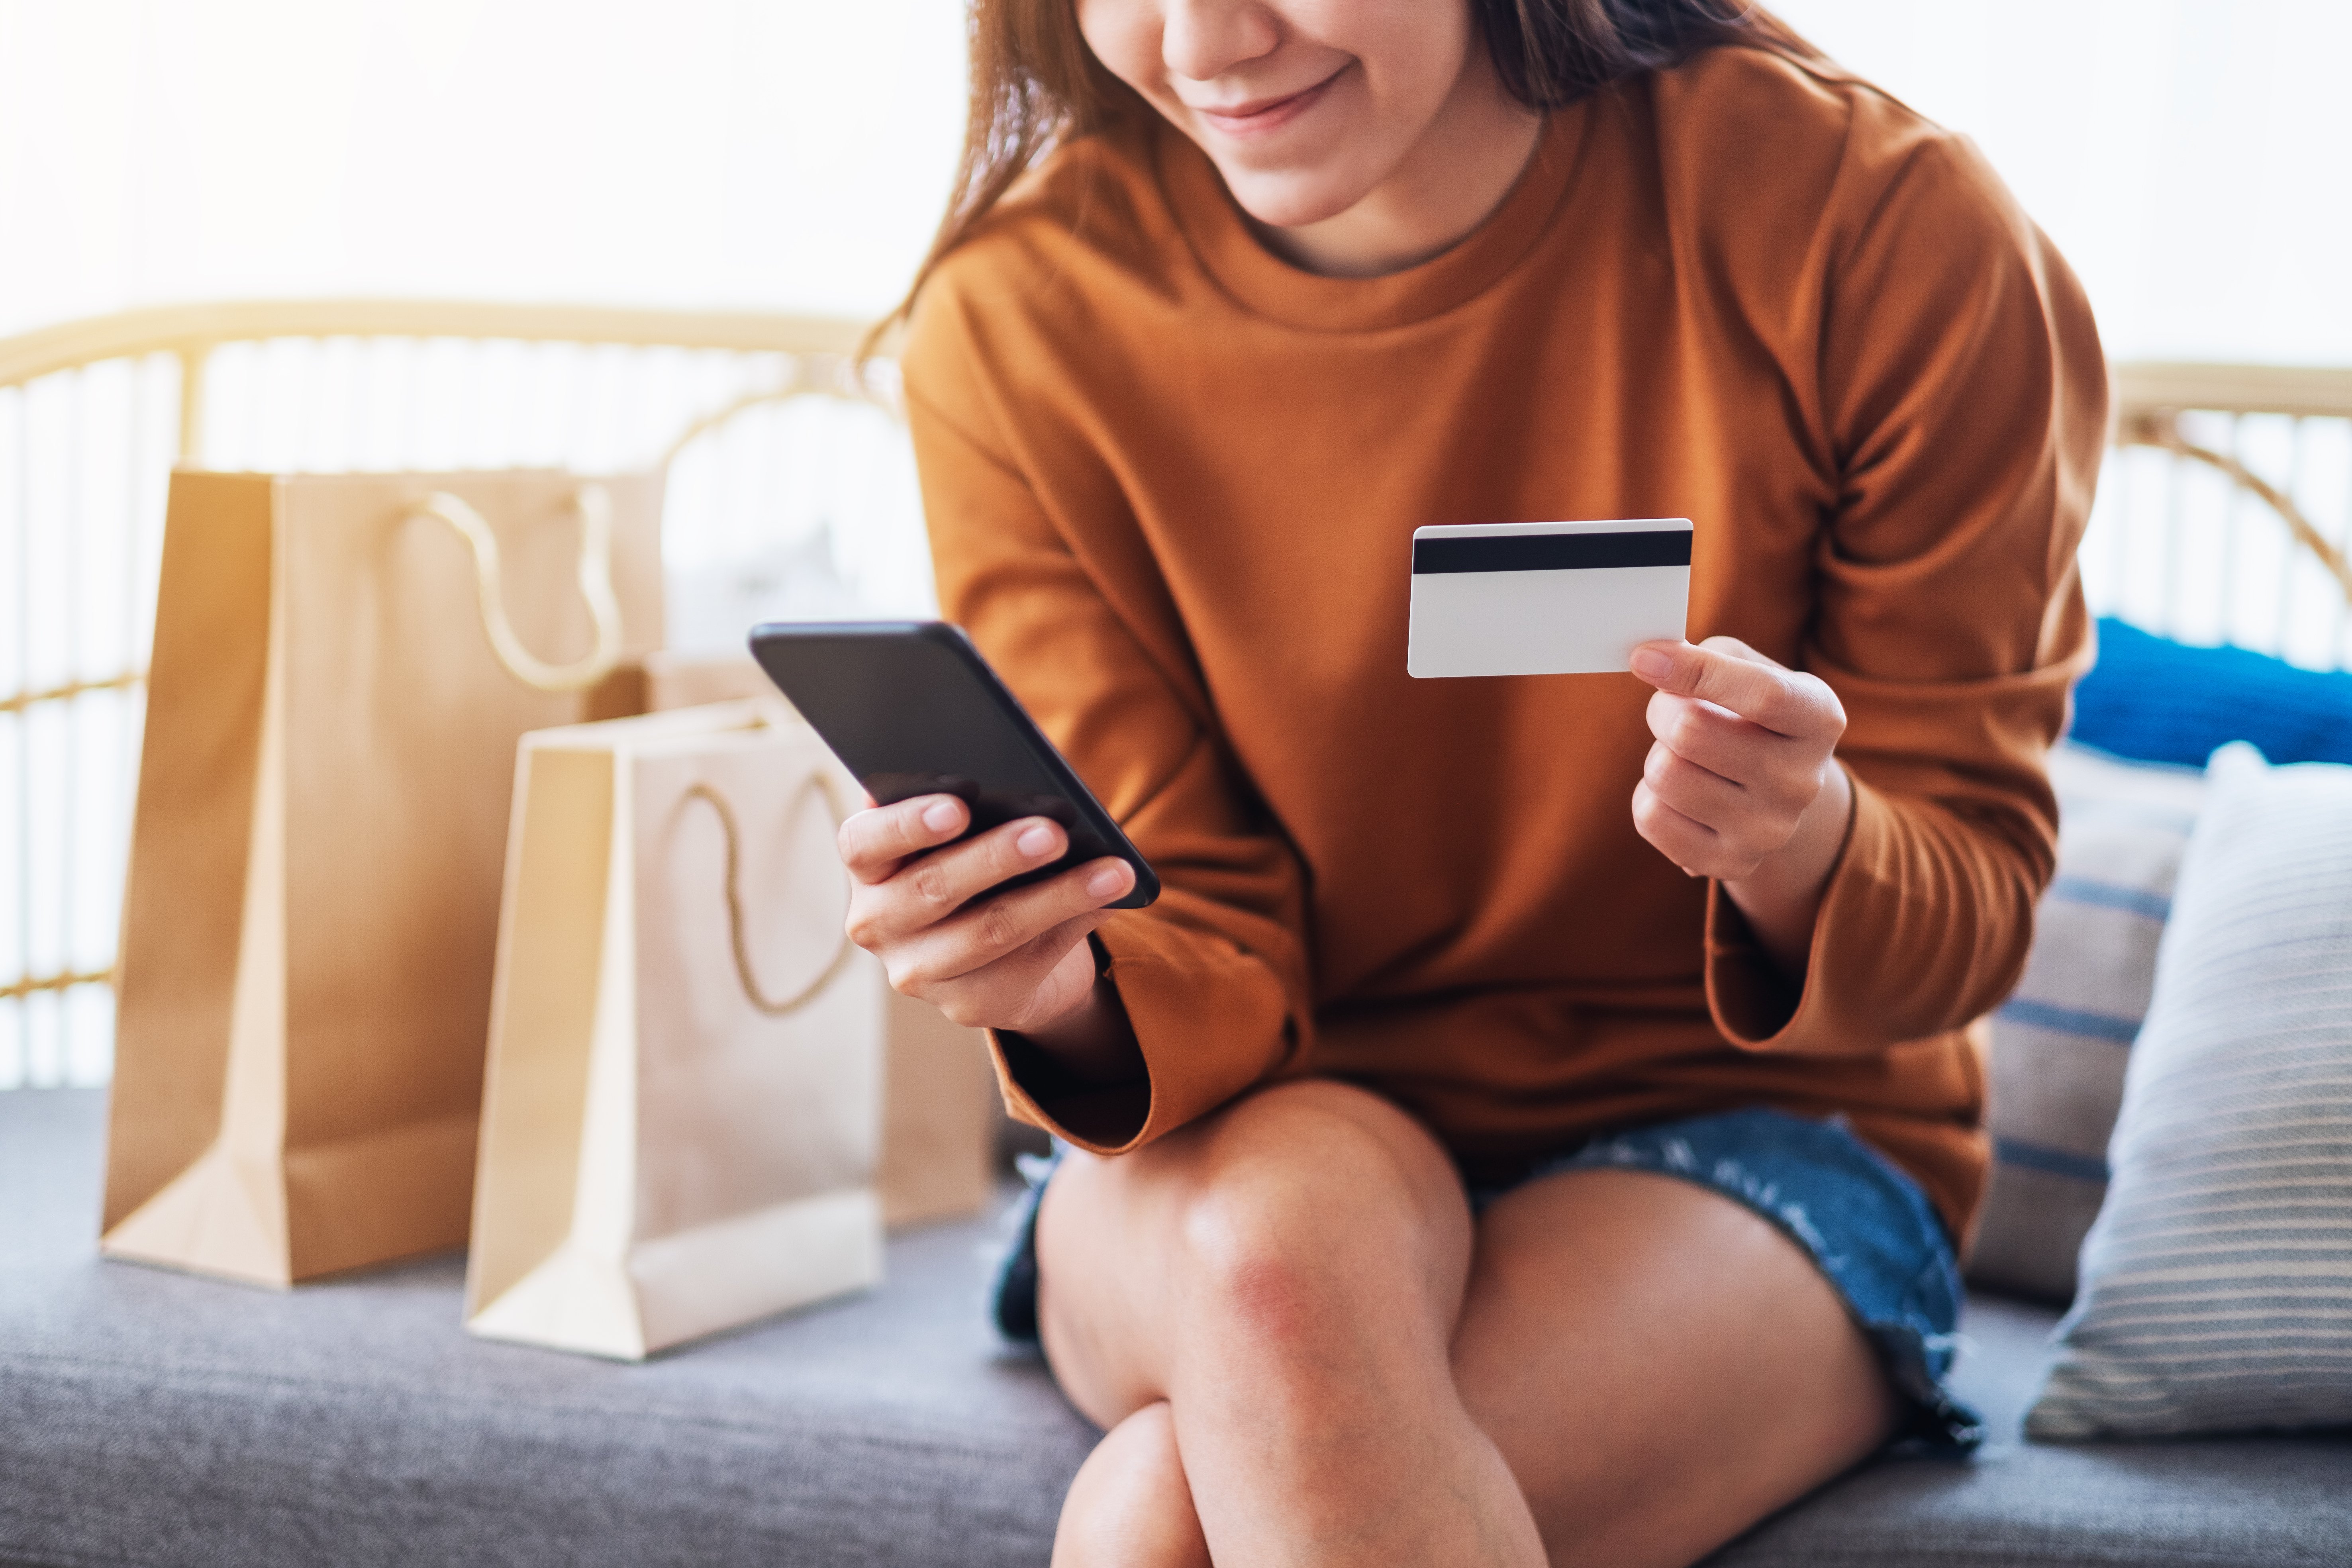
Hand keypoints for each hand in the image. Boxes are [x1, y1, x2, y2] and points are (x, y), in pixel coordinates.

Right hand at [838, 794, 1133, 1037]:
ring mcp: (917, 971)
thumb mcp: (963, 835)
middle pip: (933, 888)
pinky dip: (1074, 924)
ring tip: (1109, 870)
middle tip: (1054, 832)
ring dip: (1057, 896)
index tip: (959, 805)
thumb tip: (1045, 804)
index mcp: (867, 865)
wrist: (998, 950)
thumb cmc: (977, 864)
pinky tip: (1109, 899)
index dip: (908, 823)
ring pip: (989, 931)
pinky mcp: (966, 1005)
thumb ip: (976, 814)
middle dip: (999, 857)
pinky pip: (1026, 963)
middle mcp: (877, 922)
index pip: (863, 842)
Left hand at [1627, 636, 1852, 973]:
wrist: (1780, 791)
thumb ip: (1710, 657)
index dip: (1696, 672)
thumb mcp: (1752, 670)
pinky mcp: (1730, 864)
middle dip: (1663, 711)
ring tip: (1685, 757)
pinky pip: (1651, 818)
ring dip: (1657, 756)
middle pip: (1691, 732)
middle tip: (1673, 712)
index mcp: (1819, 719)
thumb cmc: (1754, 713)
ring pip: (1664, 775)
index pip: (1762, 694)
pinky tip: (1678, 794)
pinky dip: (1648, 797)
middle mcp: (1802, 781)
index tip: (1644, 658)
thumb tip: (1653, 660)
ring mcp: (1769, 831)